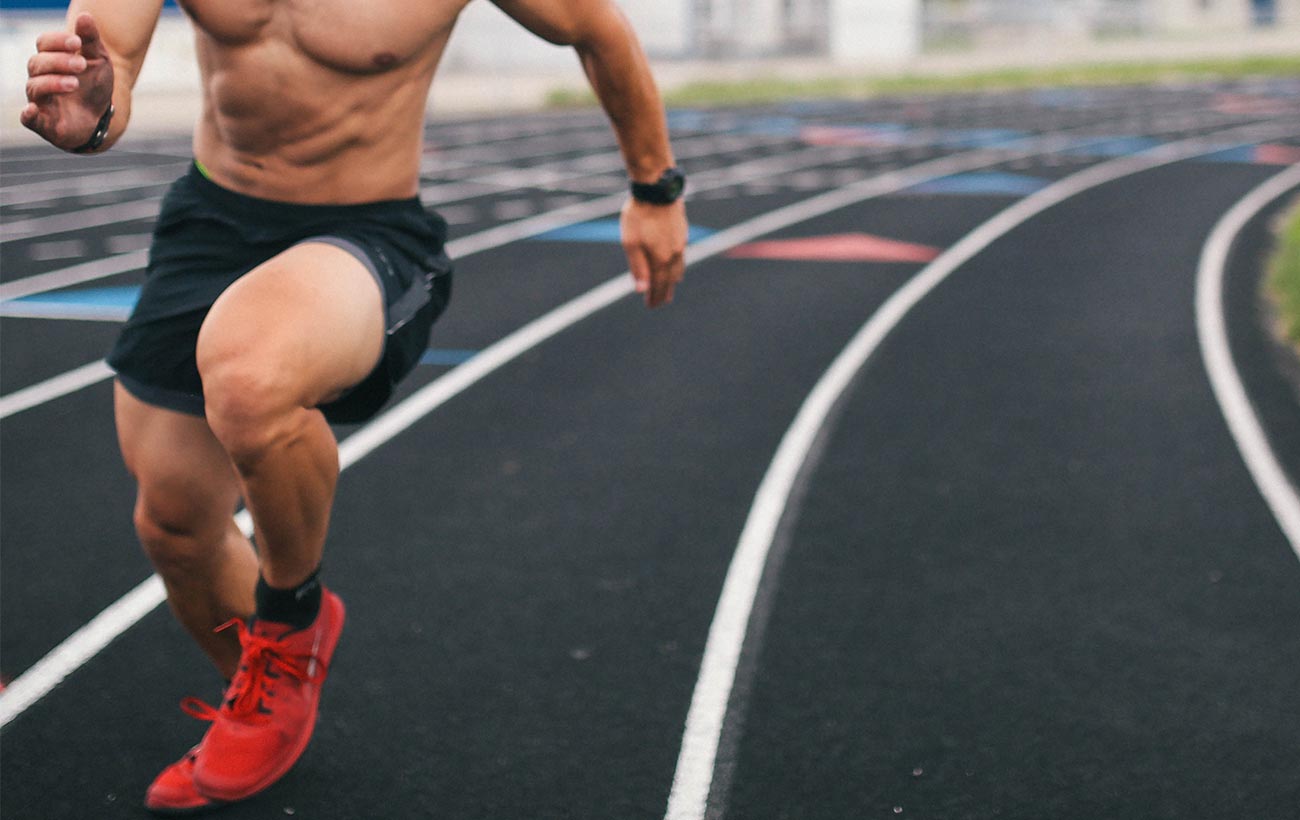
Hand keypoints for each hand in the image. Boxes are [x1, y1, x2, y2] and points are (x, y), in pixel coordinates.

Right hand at [21, 13, 114, 151]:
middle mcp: (40, 77)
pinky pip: (28, 118)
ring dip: (53, 83)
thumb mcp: (98, 60)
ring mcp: (40, 99)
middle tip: (81, 65)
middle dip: (59, 62)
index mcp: (52, 59)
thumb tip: (85, 16)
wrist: (101, 117)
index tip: (77, 42)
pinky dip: (28, 114)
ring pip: (35, 87)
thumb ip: (91, 40)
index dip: (58, 41)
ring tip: (74, 84)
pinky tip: (32, 109)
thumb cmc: (94, 85)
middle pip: (38, 63)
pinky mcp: (43, 122)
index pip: (44, 43)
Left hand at [620, 198, 686, 307]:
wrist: (657, 189)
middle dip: (665, 292)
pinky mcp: (682, 233)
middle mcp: (674, 254)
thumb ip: (637, 267)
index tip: (651, 306)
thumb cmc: (639, 215)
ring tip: (670, 288)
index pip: (659, 285)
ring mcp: (680, 243)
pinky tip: (676, 265)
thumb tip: (642, 290)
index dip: (655, 297)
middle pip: (671, 280)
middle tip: (660, 302)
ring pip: (679, 268)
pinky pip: (682, 257)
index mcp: (661, 259)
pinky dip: (678, 267)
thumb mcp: (631, 243)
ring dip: (673, 281)